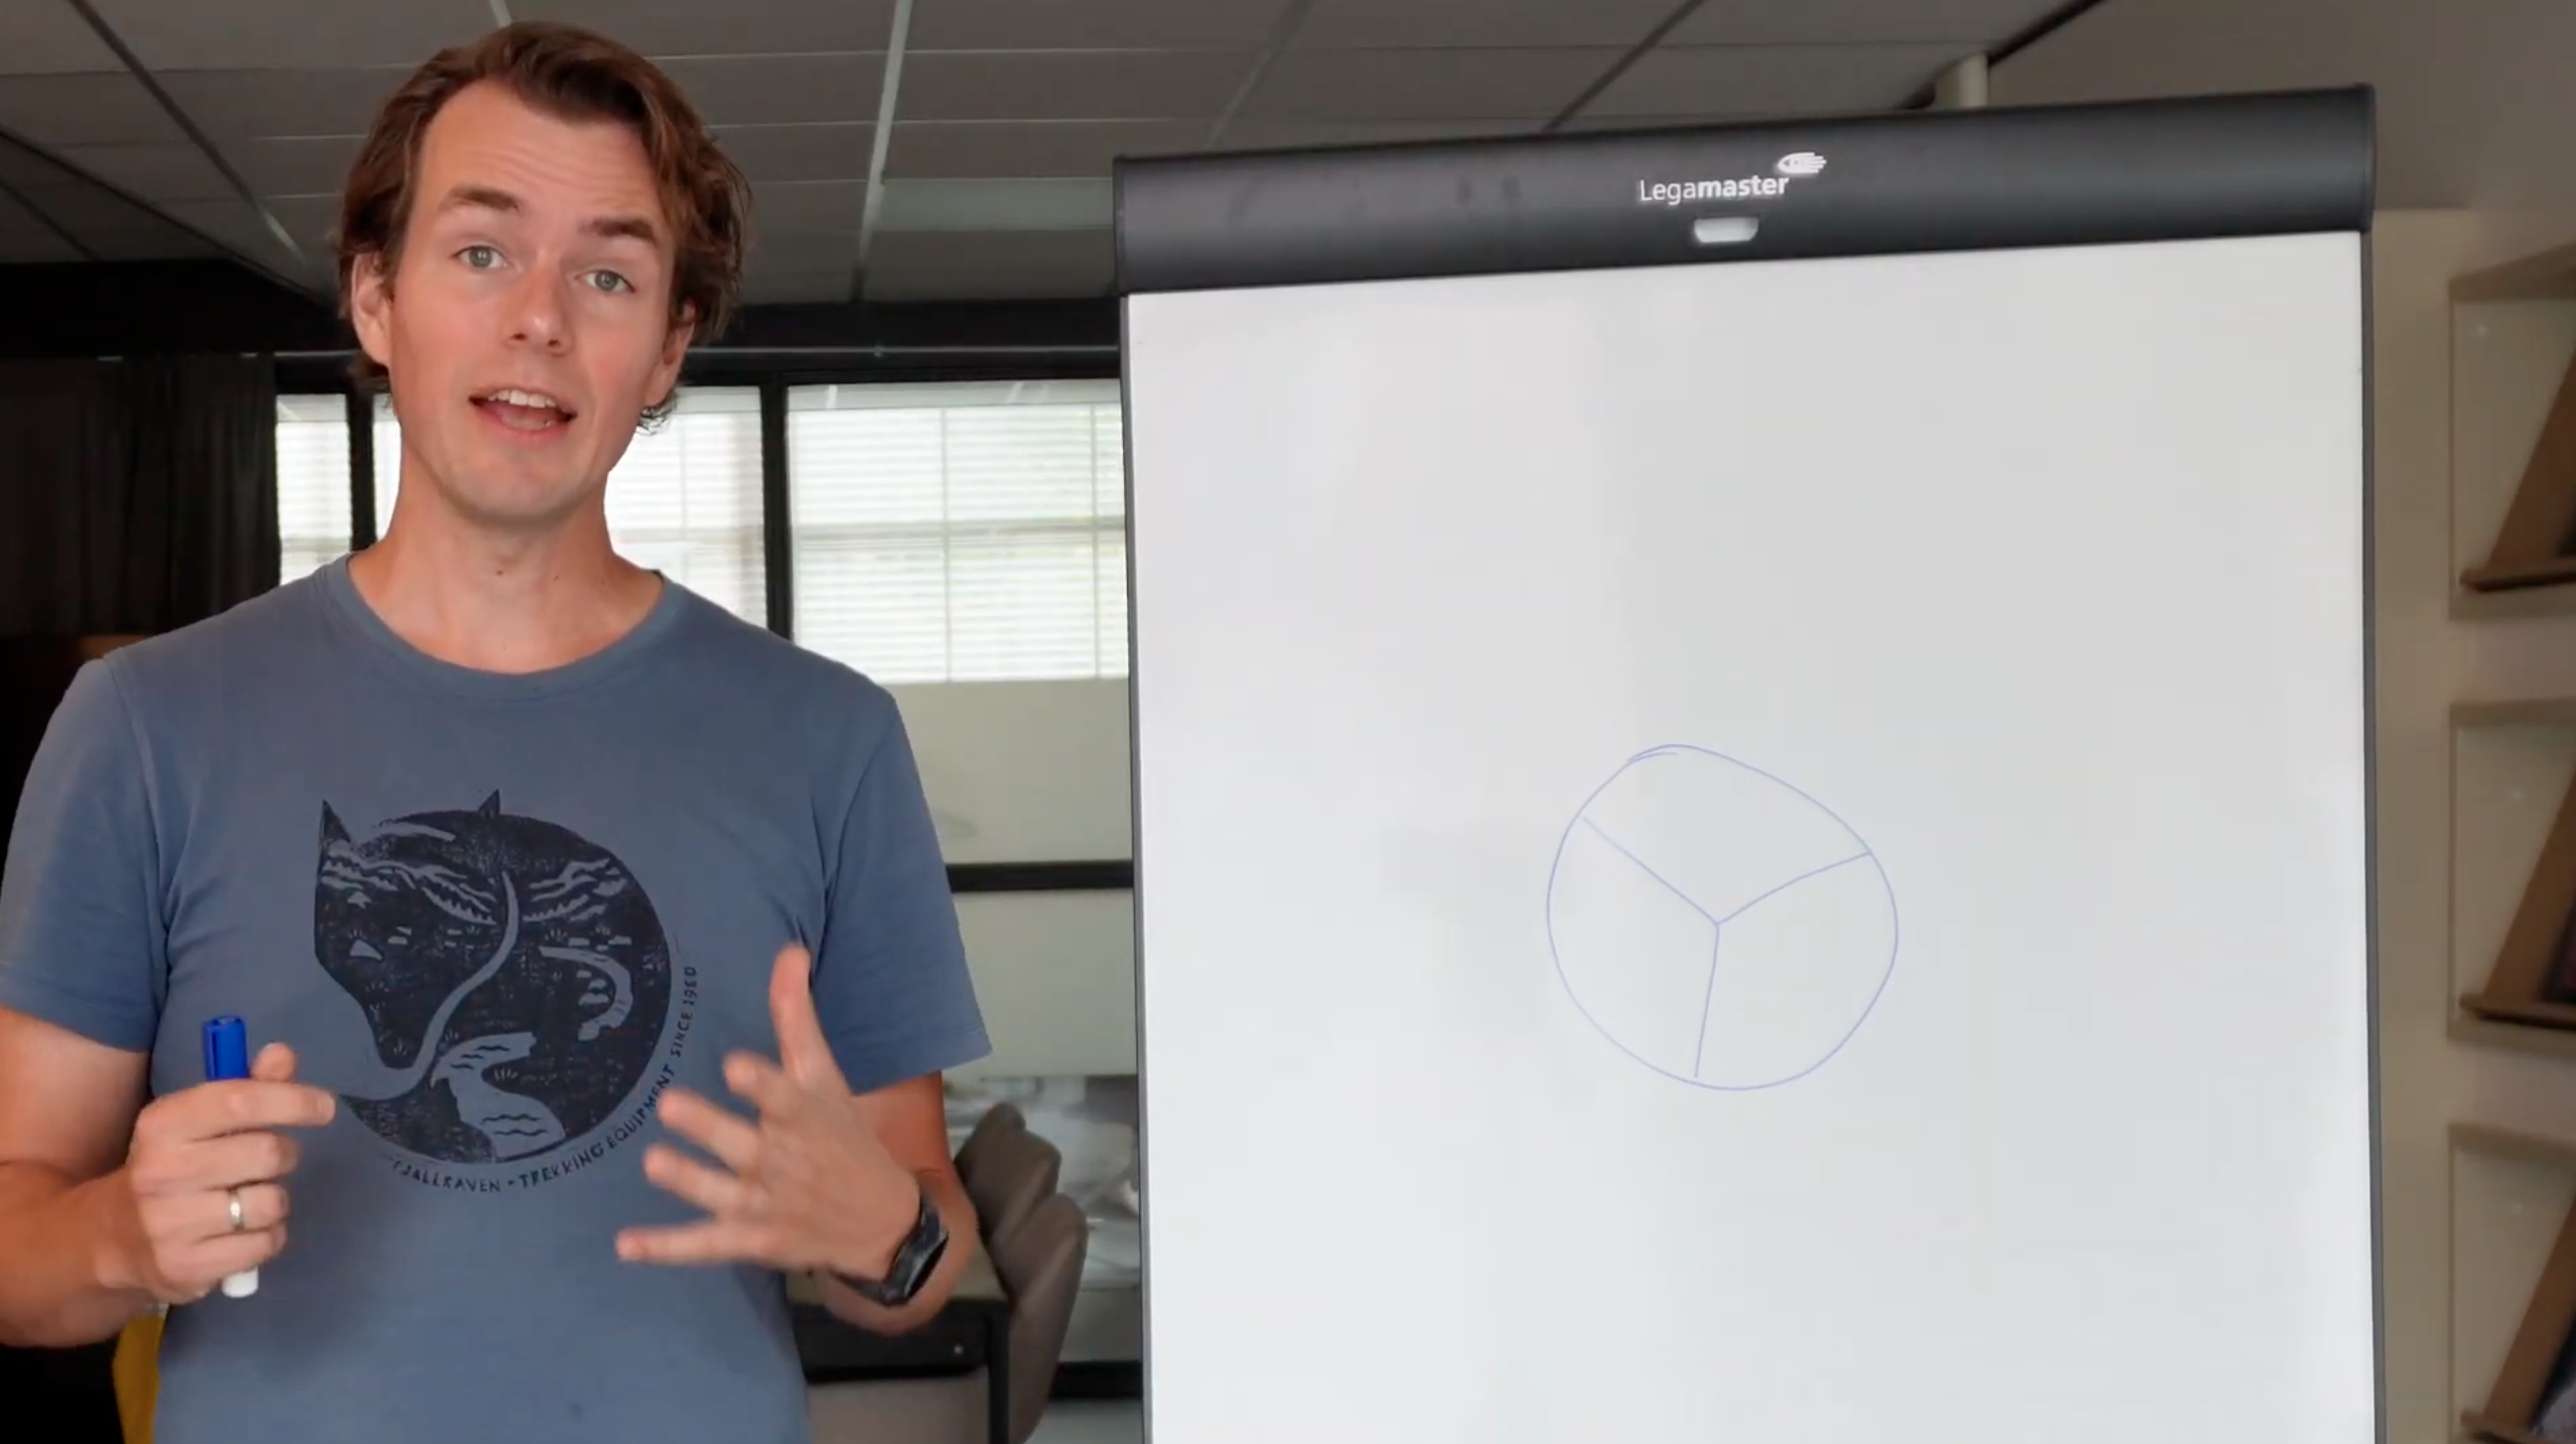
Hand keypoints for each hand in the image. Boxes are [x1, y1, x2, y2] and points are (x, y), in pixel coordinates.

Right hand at [101, 1042, 335, 1304]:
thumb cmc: (172, 1166)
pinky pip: (265, 1244)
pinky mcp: (186, 1267)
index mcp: (162, 1125)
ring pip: (272, 1202)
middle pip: (268, 1154)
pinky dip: (268, 1236)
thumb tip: (282, 1055)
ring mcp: (170, 1224)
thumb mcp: (195, 1121)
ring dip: (275, 1199)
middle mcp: (161, 1172)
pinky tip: (242, 1232)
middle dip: (284, 1155)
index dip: (292, 1100)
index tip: (323, 1107)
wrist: (112, 1237)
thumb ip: (245, 1087)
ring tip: (248, 1199)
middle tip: (270, 1161)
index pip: (240, 1101)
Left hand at [618, 944, 919, 1277]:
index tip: (734, 1066)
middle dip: (710, 1128)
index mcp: (806, 1116)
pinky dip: (668, 1248)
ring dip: (689, 1180)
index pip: (784, 1097)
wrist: (880, 1220)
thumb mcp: (825, 1076)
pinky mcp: (751, 1239)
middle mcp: (786, 1161)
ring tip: (654, 1163)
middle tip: (670, 1106)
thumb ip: (796, 1017)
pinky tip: (627, 1244)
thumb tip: (788, 950)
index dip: (760, 1084)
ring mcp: (767, 1205)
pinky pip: (705, 1246)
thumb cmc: (842, 1136)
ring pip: (721, 1195)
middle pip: (745, 1145)